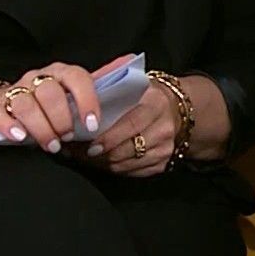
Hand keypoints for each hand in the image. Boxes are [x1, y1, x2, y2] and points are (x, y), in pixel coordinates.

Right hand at [0, 57, 125, 154]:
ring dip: (40, 127)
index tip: (92, 124)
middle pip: (50, 92)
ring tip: (51, 145)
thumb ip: (98, 82)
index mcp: (60, 73)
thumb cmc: (46, 105)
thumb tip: (130, 61)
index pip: (77, 77)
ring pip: (25, 103)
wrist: (2, 108)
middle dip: (61, 118)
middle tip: (68, 137)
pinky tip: (20, 138)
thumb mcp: (73, 95)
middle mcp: (36, 79)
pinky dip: (10, 126)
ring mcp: (13, 92)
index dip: (86, 100)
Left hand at [84, 69, 230, 175]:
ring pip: (127, 164)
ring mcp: (165, 148)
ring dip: (103, 163)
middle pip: (128, 149)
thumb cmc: (145, 96)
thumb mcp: (133, 83)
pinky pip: (132, 172)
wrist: (177, 109)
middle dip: (99, 155)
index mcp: (155, 103)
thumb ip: (109, 86)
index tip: (89, 146)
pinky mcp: (163, 163)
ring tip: (85, 157)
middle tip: (78, 153)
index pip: (131, 124)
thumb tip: (77, 98)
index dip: (109, 138)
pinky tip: (101, 162)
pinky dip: (113, 169)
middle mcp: (164, 127)